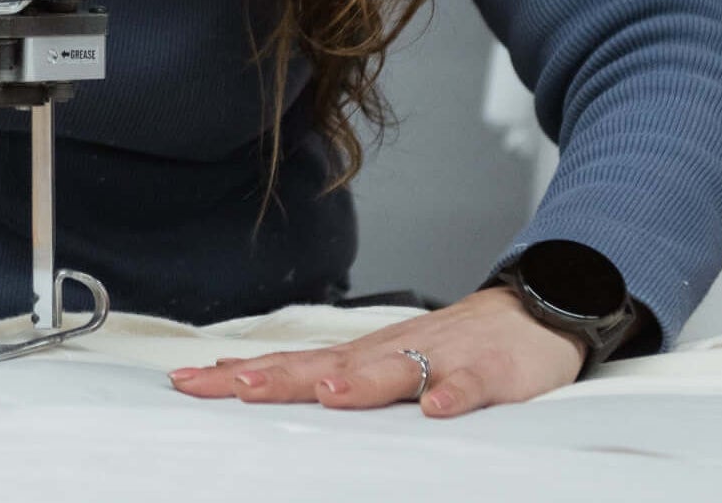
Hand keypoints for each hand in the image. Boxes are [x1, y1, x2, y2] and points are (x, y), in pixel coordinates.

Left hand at [166, 287, 582, 416]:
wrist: (533, 311)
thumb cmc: (453, 346)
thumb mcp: (387, 364)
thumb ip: (337, 381)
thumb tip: (270, 395)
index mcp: (363, 356)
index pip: (291, 364)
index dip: (240, 375)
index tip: (187, 384)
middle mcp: (391, 353)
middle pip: (328, 365)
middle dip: (280, 377)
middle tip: (233, 386)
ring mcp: (441, 360)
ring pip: (396, 370)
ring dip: (361, 383)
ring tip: (328, 394)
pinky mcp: (489, 373)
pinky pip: (470, 385)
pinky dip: (453, 395)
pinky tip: (437, 409)